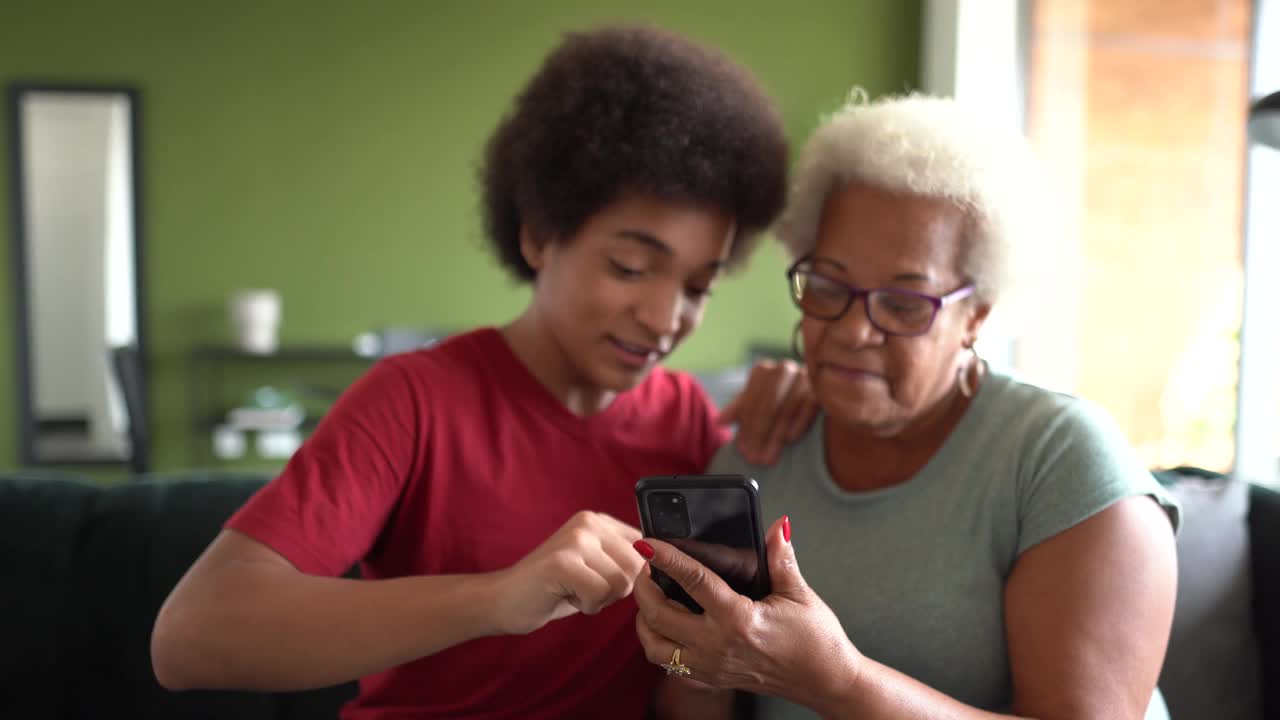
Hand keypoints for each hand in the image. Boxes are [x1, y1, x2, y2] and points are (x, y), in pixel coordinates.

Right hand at [492, 511, 644, 635]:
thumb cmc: (554, 589)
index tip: (604, 582)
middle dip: (616, 590)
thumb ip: (623, 562)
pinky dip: (587, 606)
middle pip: (638, 568)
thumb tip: (662, 569)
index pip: (646, 548)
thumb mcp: (594, 568)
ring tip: (573, 591)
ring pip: (622, 583)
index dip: (633, 576)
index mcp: (598, 520)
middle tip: (584, 588)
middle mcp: (589, 522)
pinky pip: (600, 594)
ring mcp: (575, 539)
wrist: (502, 600)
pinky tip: (564, 596)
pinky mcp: (562, 562)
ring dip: (600, 599)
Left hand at [633, 517, 861, 709]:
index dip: (666, 558)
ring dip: (645, 620)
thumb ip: (781, 557)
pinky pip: (670, 665)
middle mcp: (718, 645)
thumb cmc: (816, 640)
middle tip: (647, 566)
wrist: (826, 682)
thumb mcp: (799, 593)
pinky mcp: (712, 679)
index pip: (692, 580)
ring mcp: (712, 666)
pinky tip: (666, 626)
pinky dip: (659, 644)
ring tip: (651, 597)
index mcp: (738, 619)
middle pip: (660, 614)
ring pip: (655, 646)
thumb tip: (778, 525)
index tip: (647, 542)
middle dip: (644, 587)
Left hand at [720, 359, 815, 465]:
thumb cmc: (776, 402)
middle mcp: (784, 369)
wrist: (807, 393)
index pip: (751, 401)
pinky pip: (809, 406)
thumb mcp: (753, 405)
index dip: (746, 427)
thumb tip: (720, 421)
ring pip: (787, 409)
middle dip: (759, 435)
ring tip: (768, 457)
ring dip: (776, 436)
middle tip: (754, 458)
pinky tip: (789, 439)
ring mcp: (804, 377)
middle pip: (768, 405)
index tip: (741, 449)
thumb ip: (737, 411)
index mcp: (763, 371)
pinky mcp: (821, 388)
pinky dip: (799, 423)